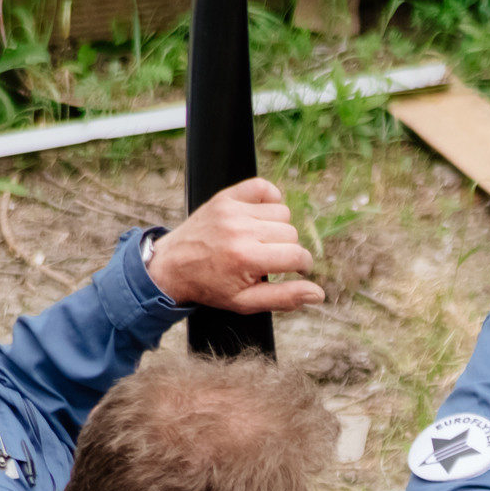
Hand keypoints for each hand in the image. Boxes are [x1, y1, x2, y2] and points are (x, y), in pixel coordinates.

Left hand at [146, 177, 324, 314]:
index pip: (297, 255)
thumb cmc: (210, 286)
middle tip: (268, 260)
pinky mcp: (226, 197)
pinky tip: (261, 217)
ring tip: (260, 241)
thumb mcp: (246, 302)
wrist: (171, 266)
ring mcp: (233, 211)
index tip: (296, 270)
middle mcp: (241, 231)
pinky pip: (264, 188)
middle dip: (286, 249)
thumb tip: (318, 294)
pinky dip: (270, 199)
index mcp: (247, 259)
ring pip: (282, 212)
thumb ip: (285, 298)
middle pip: (291, 233)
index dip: (302, 266)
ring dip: (277, 228)